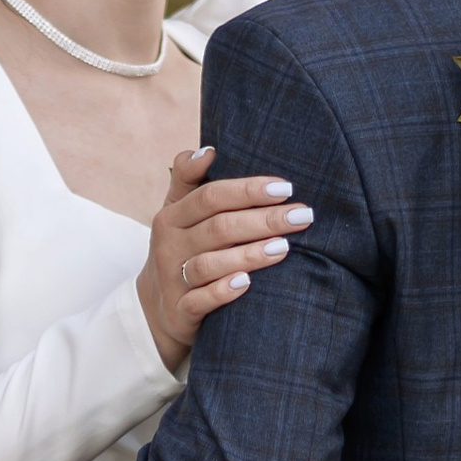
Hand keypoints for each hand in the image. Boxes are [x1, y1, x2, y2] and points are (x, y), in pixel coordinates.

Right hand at [136, 143, 309, 368]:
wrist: (158, 308)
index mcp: (172, 216)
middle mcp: (169, 245)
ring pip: (210, 264)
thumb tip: (209, 149)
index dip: (248, 190)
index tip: (286, 188)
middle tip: (302, 216)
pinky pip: (200, 301)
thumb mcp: (177, 212)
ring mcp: (172, 279)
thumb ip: (188, 178)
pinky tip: (248, 283)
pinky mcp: (179, 312)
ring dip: (248, 255)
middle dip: (263, 220)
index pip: (211, 196)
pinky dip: (223, 291)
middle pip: (218, 228)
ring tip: (284, 247)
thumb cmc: (181, 249)